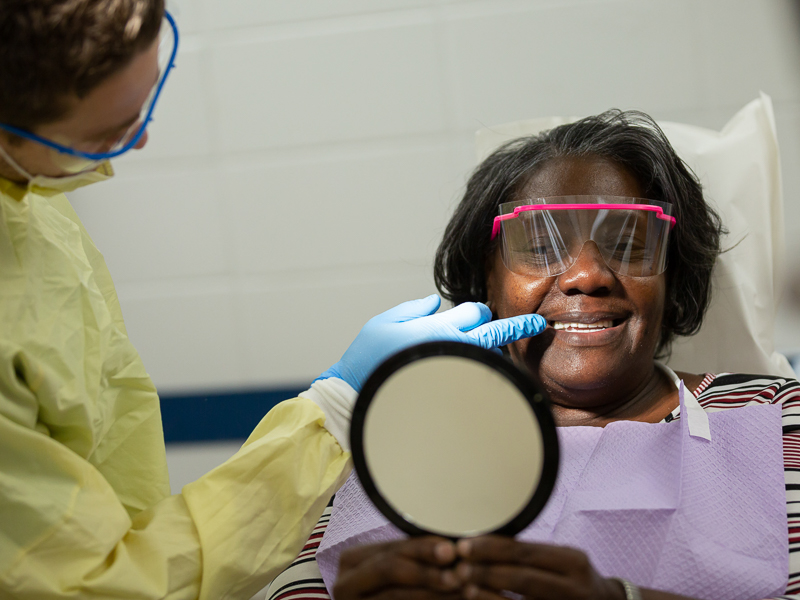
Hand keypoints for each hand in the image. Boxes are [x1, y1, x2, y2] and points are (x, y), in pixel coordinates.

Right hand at [319, 294, 546, 391]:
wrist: (360, 398)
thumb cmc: (368, 360)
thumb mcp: (383, 322)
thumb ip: (412, 308)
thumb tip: (435, 300)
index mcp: (437, 328)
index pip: (476, 312)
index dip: (480, 311)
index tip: (492, 314)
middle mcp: (454, 349)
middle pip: (494, 331)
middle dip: (513, 327)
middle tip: (532, 325)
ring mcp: (458, 372)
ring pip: (489, 355)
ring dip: (495, 351)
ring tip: (501, 353)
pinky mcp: (455, 393)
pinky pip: (479, 378)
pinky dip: (485, 371)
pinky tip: (485, 374)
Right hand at [334, 537, 461, 599]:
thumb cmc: (388, 592)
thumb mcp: (395, 571)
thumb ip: (413, 558)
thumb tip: (451, 545)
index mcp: (352, 561)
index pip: (391, 549)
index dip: (423, 548)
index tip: (454, 548)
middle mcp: (344, 583)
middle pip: (391, 569)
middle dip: (429, 569)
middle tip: (461, 570)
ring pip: (396, 596)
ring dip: (434, 592)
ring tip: (464, 589)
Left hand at [454, 536, 622, 599]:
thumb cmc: (574, 581)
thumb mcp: (563, 562)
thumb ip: (531, 555)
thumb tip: (482, 544)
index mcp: (573, 561)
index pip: (527, 552)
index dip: (493, 548)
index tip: (465, 544)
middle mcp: (574, 587)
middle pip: (523, 577)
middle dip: (486, 570)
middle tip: (459, 564)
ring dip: (487, 594)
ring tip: (463, 584)